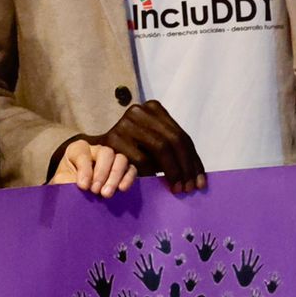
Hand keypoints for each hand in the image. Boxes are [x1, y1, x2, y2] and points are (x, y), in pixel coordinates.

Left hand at [51, 139, 137, 198]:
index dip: (84, 169)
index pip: (83, 152)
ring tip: (106, 194)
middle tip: (95, 191)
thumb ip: (66, 181)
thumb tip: (82, 185)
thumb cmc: (66, 187)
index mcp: (78, 150)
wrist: (75, 197)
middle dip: (101, 173)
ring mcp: (112, 159)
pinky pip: (131, 169)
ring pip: (120, 159)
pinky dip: (128, 178)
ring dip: (115, 176)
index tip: (82, 186)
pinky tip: (122, 189)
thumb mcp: (61, 183)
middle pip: (106, 153)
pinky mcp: (124, 170)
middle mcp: (96, 151)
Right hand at [84, 100, 205, 192]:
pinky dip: (151, 173)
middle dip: (185, 167)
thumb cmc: (131, 149)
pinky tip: (157, 183)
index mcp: (153, 108)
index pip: (181, 136)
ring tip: (178, 188)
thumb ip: (172, 151)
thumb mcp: (153, 143)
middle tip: (191, 188)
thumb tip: (198, 177)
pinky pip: (140, 159)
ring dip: (173, 171)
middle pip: (173, 140)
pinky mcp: (112, 139)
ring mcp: (124, 123)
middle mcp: (138, 111)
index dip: (193, 160)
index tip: (201, 182)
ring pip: (160, 147)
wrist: (93, 150)